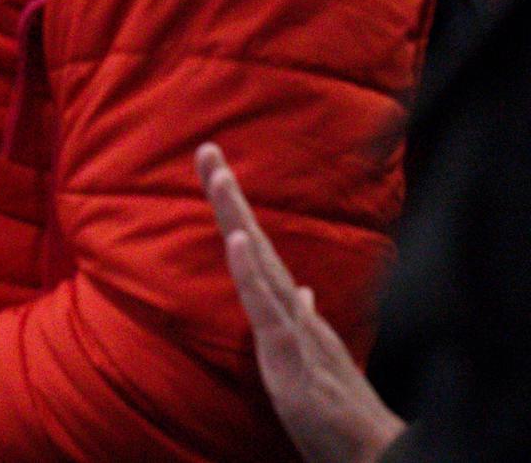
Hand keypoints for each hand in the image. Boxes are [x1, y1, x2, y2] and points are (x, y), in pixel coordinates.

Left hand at [196, 144, 405, 462]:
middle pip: (255, 243)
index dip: (235, 213)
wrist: (374, 455)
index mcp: (293, 312)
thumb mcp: (312, 358)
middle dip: (229, 197)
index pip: (257, 251)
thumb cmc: (341, 411)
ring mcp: (294, 331)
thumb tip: (300, 290)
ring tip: (218, 176)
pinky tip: (237, 242)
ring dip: (237, 218)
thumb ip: (303, 321)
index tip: (215, 170)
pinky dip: (251, 273)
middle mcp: (295, 312)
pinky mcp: (293, 358)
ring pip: (261, 265)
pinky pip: (268, 311)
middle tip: (206, 149)